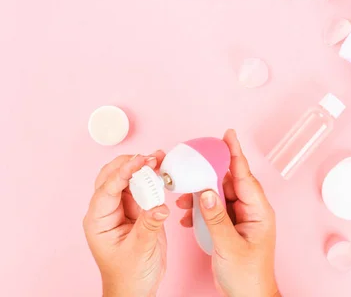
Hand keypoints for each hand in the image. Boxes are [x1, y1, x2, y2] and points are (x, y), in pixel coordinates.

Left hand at [83, 152, 169, 296]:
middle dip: (130, 163)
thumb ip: (150, 225)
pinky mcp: (137, 211)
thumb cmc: (130, 275)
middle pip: (112, 176)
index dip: (124, 172)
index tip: (142, 160)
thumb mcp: (140, 251)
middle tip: (151, 156)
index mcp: (98, 221)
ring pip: (127, 180)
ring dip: (142, 167)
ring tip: (159, 158)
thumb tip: (160, 206)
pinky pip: (142, 189)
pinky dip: (151, 178)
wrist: (136, 289)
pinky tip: (162, 172)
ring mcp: (122, 210)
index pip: (108, 188)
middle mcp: (107, 211)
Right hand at [176, 130, 279, 296]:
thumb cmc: (248, 276)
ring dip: (201, 195)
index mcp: (258, 211)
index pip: (245, 176)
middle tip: (193, 163)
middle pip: (230, 182)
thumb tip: (206, 192)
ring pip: (219, 195)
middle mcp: (251, 211)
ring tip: (183, 197)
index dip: (235, 154)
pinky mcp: (231, 227)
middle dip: (209, 174)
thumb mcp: (229, 247)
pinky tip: (187, 216)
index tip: (228, 135)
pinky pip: (215, 210)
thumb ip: (216, 219)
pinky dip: (200, 210)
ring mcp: (241, 219)